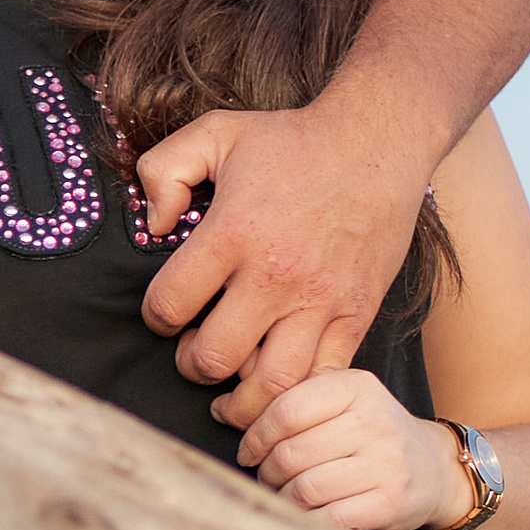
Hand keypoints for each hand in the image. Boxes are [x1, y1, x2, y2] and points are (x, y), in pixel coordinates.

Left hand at [135, 99, 432, 428]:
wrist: (377, 142)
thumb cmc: (294, 141)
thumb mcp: (215, 133)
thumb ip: (162, 170)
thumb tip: (151, 225)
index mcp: (232, 234)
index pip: (169, 305)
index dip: (156, 318)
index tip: (167, 314)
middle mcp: (274, 276)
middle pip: (213, 358)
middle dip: (192, 364)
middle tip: (195, 351)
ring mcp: (319, 300)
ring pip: (270, 383)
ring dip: (241, 395)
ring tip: (231, 387)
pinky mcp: (356, 313)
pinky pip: (322, 377)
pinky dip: (296, 392)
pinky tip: (279, 383)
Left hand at [234, 368, 466, 529]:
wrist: (433, 469)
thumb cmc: (371, 435)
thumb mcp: (344, 402)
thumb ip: (294, 402)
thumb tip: (222, 409)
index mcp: (358, 386)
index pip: (286, 408)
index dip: (256, 435)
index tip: (248, 451)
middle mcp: (375, 421)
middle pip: (291, 452)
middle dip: (267, 471)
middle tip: (267, 477)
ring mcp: (386, 464)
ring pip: (304, 487)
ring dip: (283, 497)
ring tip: (284, 495)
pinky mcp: (390, 503)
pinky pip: (327, 518)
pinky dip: (306, 520)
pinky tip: (306, 514)